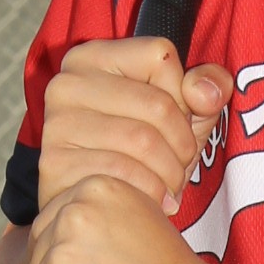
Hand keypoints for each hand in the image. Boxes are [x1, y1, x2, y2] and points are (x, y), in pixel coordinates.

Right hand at [39, 39, 231, 215]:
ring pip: (142, 141)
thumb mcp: (185, 113)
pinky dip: (150, 191)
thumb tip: (202, 93)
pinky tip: (153, 200)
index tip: (179, 123)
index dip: (183, 96)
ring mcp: (57, 122)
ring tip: (170, 186)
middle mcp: (67, 82)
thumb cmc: (143, 154)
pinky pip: (122, 173)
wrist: (98, 208)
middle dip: (183, 145)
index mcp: (94, 56)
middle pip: (157, 104)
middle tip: (181, 167)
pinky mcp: (55, 163)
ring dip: (170, 173)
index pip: (162, 57)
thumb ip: (208, 87)